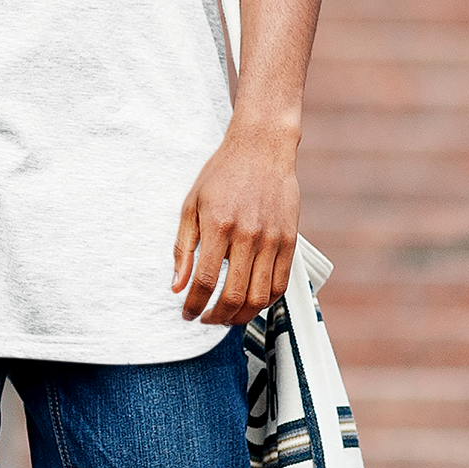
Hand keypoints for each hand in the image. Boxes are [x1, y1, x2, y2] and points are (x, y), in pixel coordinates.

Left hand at [172, 128, 299, 324]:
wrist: (261, 148)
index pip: (205, 281)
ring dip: (241, 316)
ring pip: (260, 297)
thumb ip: (183, 247)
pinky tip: (251, 302)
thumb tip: (177, 285)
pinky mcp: (290, 241)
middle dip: (216, 316)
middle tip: (206, 319)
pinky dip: (265, 302)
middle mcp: (248, 235)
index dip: (194, 306)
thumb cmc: (223, 173)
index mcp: (219, 225)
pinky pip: (280, 285)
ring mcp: (273, 240)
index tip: (187, 314)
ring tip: (227, 316)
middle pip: (234, 295)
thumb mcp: (191, 204)